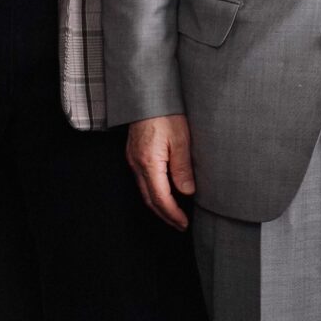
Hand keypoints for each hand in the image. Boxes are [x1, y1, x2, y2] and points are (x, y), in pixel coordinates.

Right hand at [126, 114, 198, 229]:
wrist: (147, 95)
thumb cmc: (166, 112)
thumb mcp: (181, 138)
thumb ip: (183, 167)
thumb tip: (187, 192)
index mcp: (148, 162)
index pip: (160, 198)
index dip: (173, 214)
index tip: (184, 223)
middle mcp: (136, 164)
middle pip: (149, 199)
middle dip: (165, 215)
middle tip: (180, 225)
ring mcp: (133, 159)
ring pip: (144, 191)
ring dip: (159, 206)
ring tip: (175, 214)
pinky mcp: (134, 154)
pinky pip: (142, 181)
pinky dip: (154, 193)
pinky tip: (165, 194)